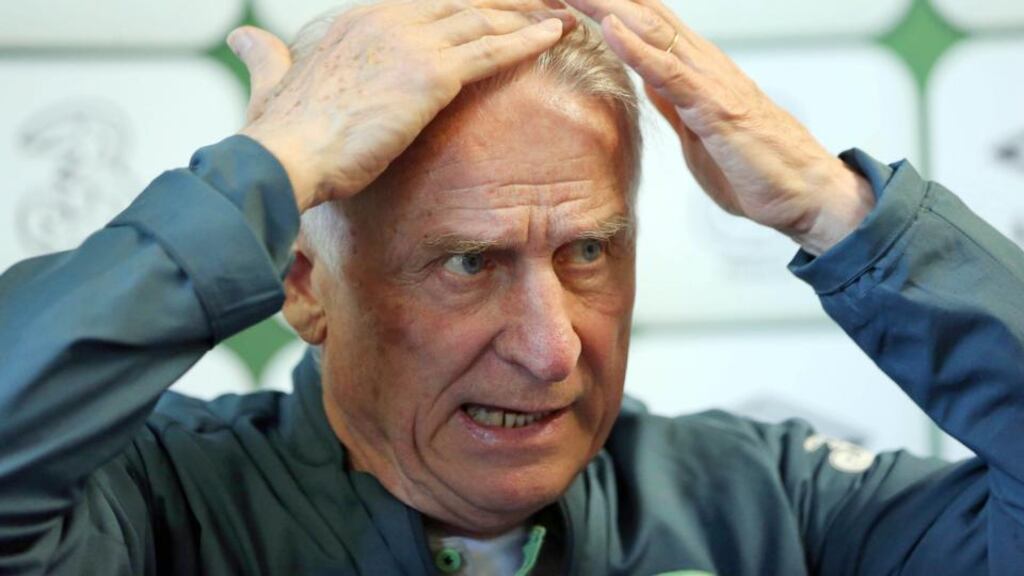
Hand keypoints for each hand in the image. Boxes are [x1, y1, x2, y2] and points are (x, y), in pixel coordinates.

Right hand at [228, 0, 575, 212]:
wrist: (282, 156)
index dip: (464, 5)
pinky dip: (527, 40)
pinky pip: (491, 51)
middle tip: (541, 3)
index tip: (491, 7)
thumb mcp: (269, 81)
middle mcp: (386, 19)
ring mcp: (410, 42)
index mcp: (357, 20)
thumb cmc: (277, 133)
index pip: (426, 3)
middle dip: (503, 4)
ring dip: (525, 15)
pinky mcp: (430, 74)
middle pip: (460, 2)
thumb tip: (244, 40)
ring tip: (559, 12)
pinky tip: (554, 34)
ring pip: (482, 19)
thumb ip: (265, 57)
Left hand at [564, 0, 874, 254]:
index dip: (603, 7)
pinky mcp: (718, 108)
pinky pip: (671, 73)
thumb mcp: (699, 134)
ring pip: (652, 30)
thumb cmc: (758, 169)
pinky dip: (638, 48)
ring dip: (608, 6)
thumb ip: (674, 103)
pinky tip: (610, 28)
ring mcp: (711, 82)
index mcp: (695, 71)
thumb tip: (648, 82)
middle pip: (642, 14)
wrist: (808, 196)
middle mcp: (703, 65)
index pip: (643, 26)